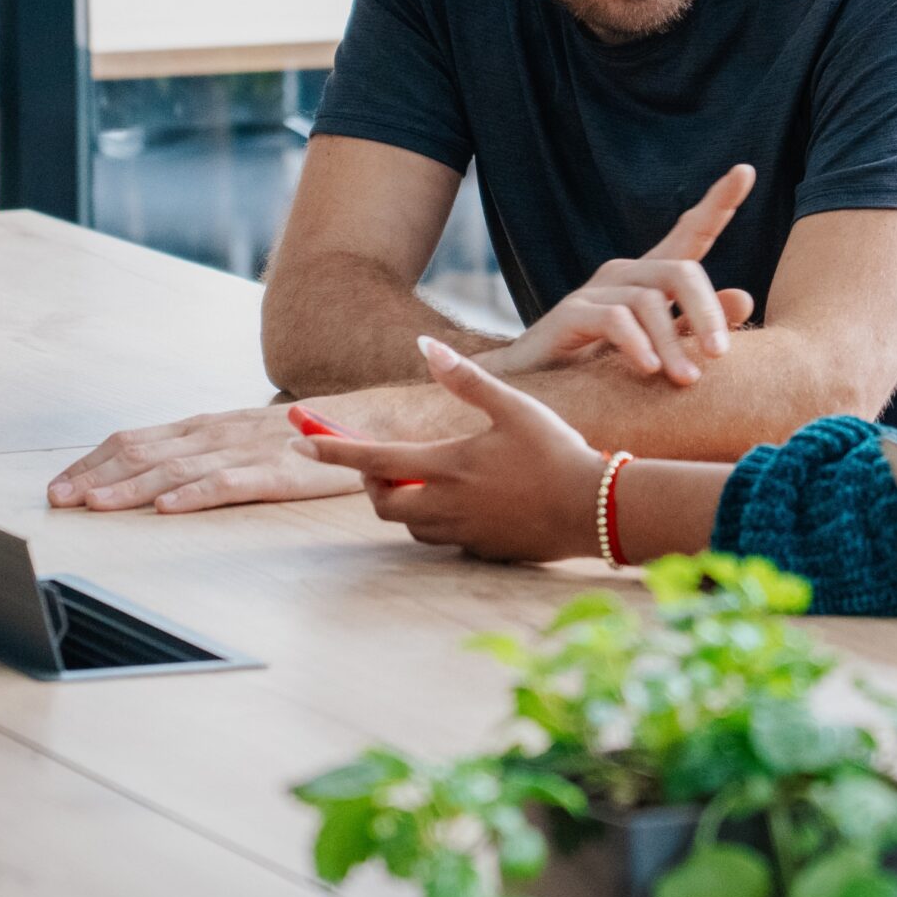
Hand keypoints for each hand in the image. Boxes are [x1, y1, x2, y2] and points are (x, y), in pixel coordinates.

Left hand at [47, 402, 362, 512]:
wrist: (360, 423)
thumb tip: (144, 475)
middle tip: (59, 500)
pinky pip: (227, 485)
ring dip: (130, 489)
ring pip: (175, 471)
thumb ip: (195, 452)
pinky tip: (167, 509)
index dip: (93, 463)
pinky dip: (193, 496)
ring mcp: (242, 453)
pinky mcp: (273, 475)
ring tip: (96, 505)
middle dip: (96, 477)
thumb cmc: (293, 437)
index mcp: (201, 428)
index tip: (59, 486)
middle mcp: (213, 435)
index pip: (134, 440)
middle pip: (143, 454)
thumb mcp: (235, 437)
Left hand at [306, 337, 608, 561]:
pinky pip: (443, 538)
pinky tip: (467, 500)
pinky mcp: (482, 551)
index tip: (299, 441)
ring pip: (410, 524)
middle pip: (383, 502)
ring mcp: (463, 534)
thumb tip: (424, 346)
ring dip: (404, 502)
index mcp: (447, 467)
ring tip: (425, 477)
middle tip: (380, 461)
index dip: (331, 450)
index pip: (371, 461)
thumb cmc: (558, 454)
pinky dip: (437, 519)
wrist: (597, 511)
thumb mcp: (515, 407)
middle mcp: (446, 507)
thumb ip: (465, 380)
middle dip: (373, 482)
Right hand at [493, 164, 759, 384]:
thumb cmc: (603, 368)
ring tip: (688, 380)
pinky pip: (614, 319)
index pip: (690, 233)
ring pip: (651, 301)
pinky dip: (637, 344)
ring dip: (674, 344)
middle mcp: (625, 274)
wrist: (538, 391)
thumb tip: (745, 297)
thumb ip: (697, 326)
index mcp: (652, 278)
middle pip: (681, 270)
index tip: (745, 171)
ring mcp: (595, 290)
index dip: (717, 202)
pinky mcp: (570, 314)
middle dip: (707, 312)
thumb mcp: (661, 348)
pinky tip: (649, 369)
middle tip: (720, 355)